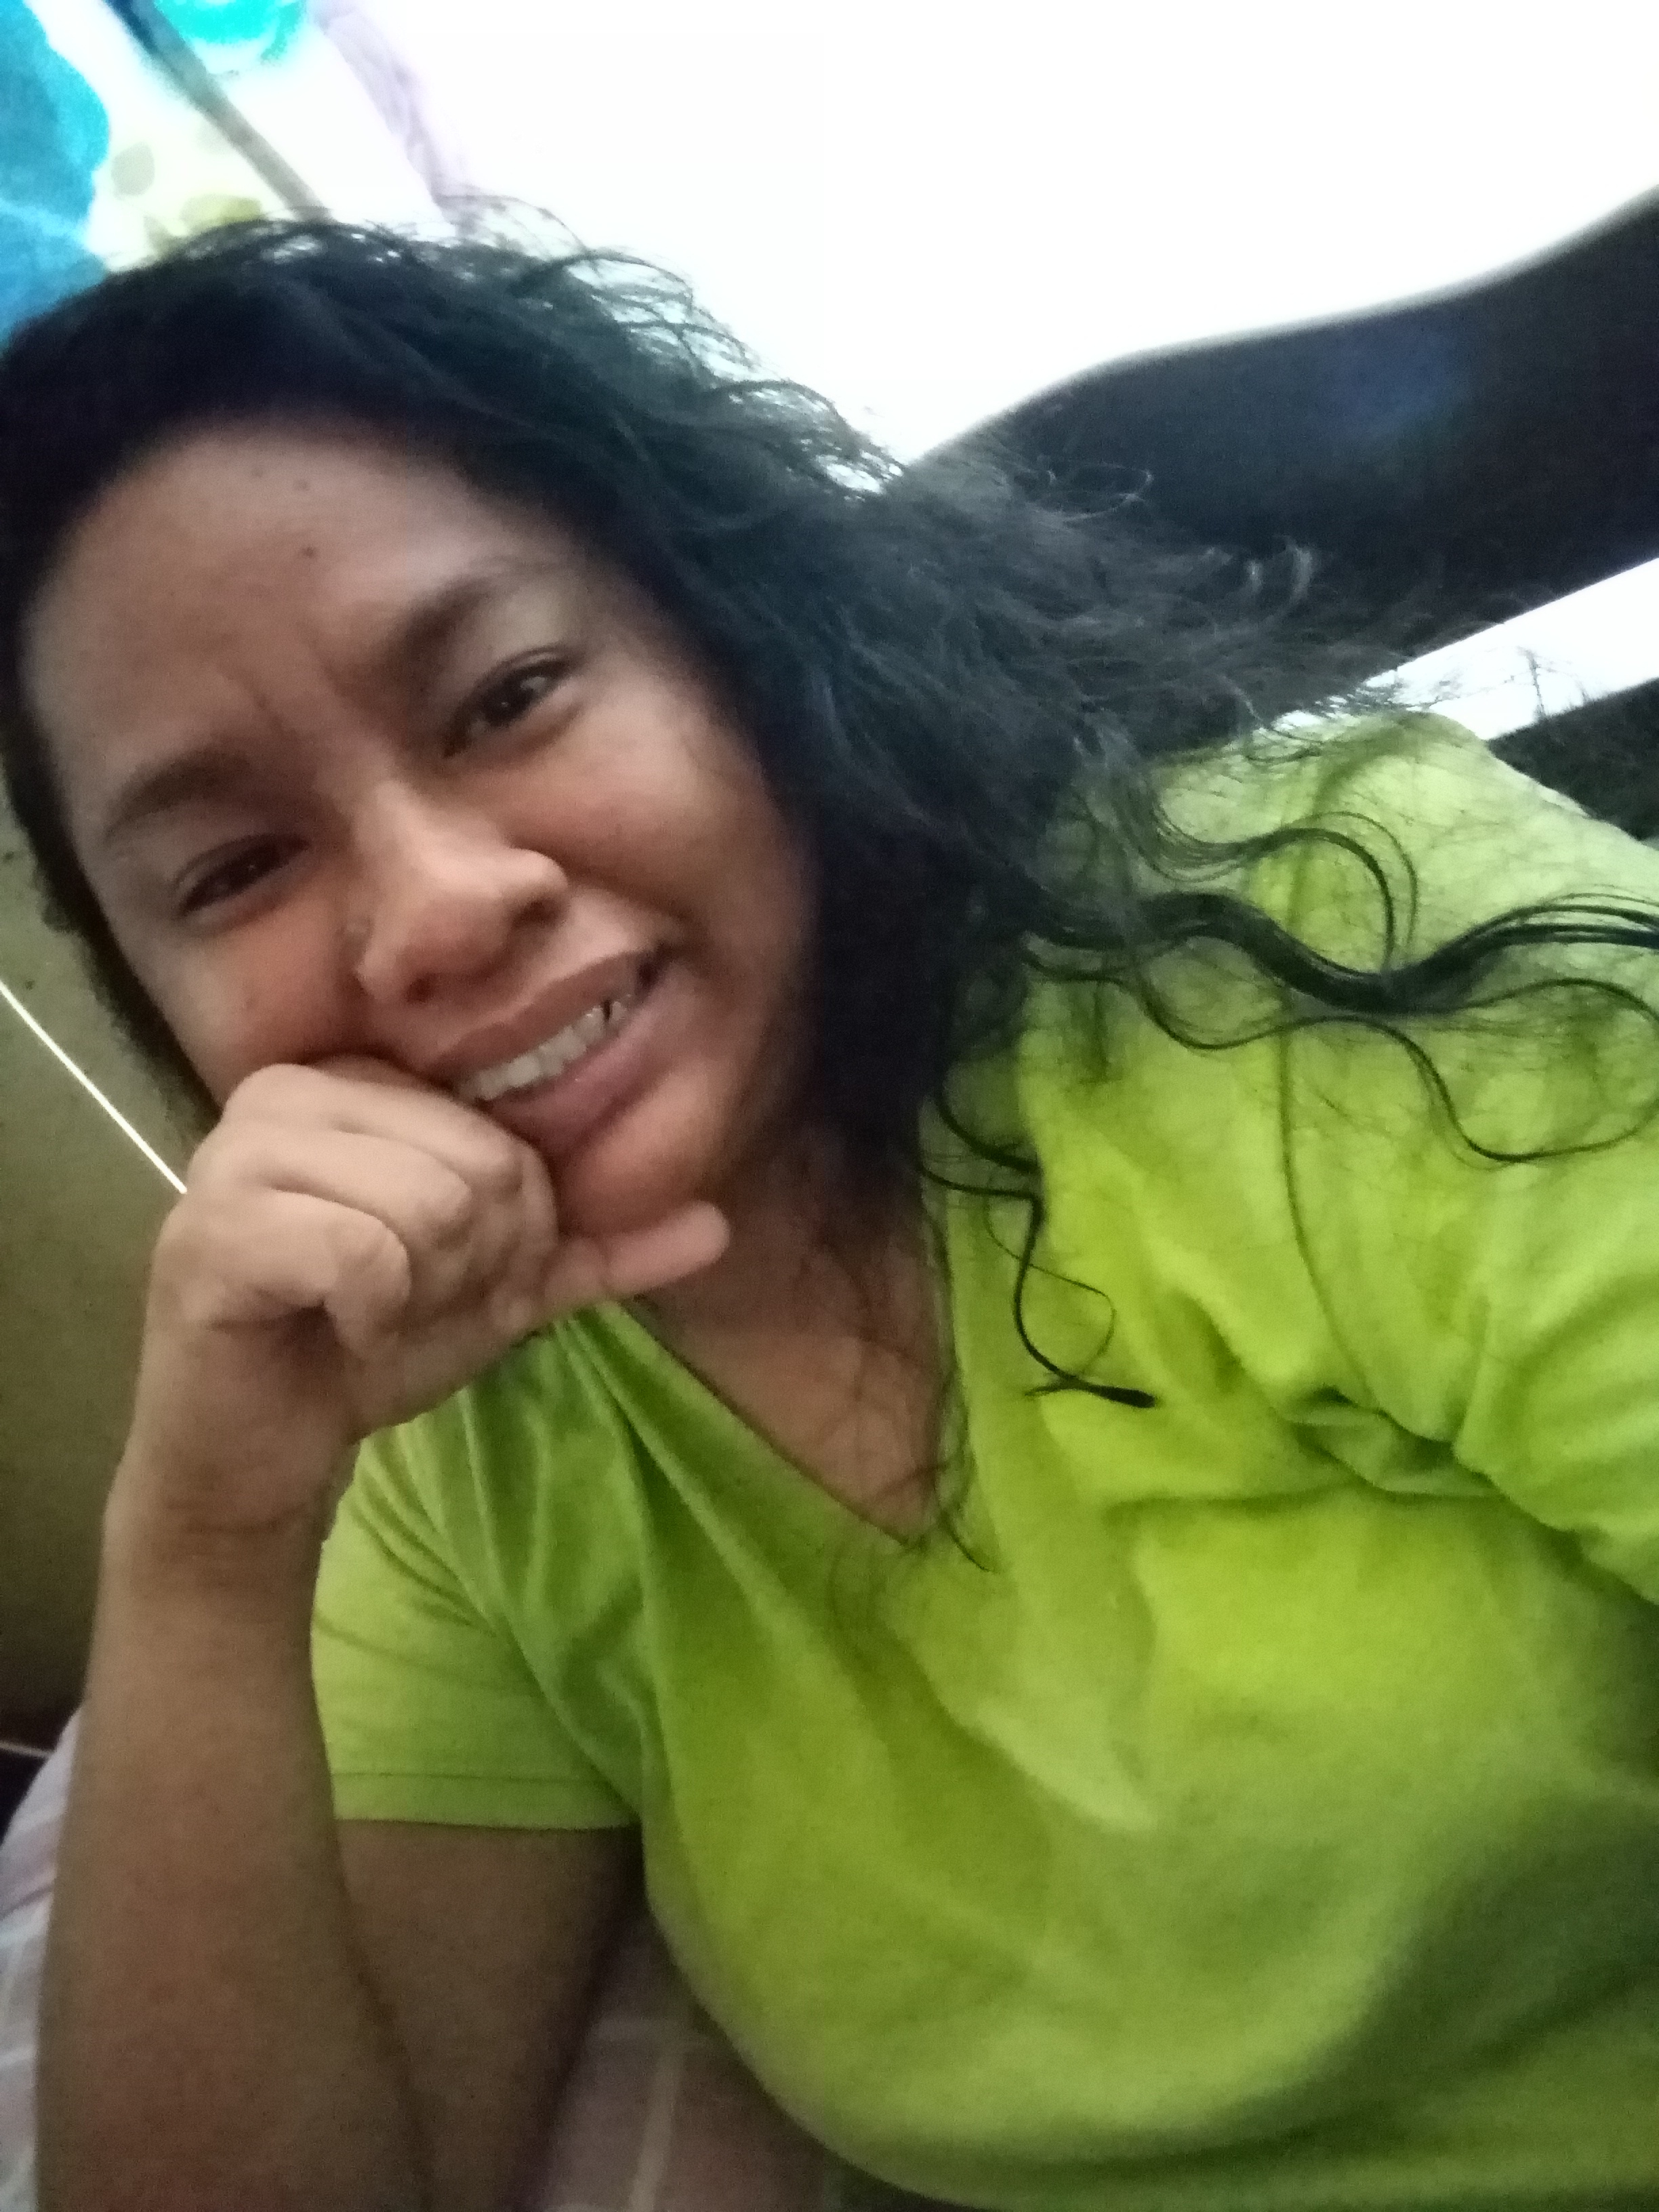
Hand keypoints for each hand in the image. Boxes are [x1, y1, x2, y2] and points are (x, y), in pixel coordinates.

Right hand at [114, 1059, 726, 1549]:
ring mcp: (234, 1155)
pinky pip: (357, 1255)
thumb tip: (717, 1224)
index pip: (507, 1145)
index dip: (505, 1236)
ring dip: (416, 1295)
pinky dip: (366, 1315)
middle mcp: (287, 1094)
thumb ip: (599, 1249)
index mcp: (358, 1083)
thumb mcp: (502, 1292)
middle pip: (475, 1172)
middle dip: (465, 1268)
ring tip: (363, 1312)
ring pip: (424, 1209)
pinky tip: (328, 1327)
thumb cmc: (373, 1344)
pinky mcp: (206, 1231)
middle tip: (400, 1302)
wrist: (265, 1447)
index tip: (442, 1276)